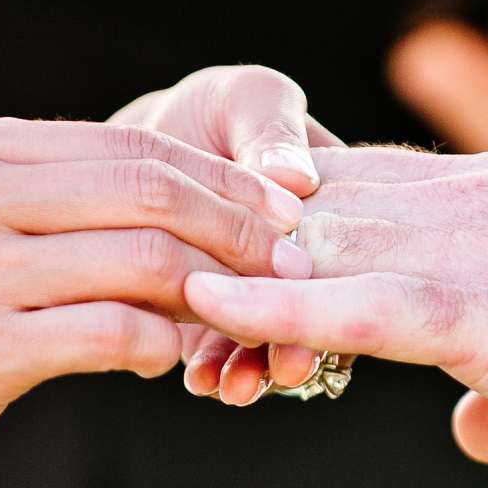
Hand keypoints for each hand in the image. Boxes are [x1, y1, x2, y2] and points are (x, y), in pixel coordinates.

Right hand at [0, 117, 311, 487]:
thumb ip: (68, 210)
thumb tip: (201, 215)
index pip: (134, 145)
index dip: (224, 180)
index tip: (285, 216)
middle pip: (150, 189)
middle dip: (242, 229)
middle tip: (295, 267)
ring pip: (143, 261)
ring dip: (217, 296)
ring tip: (247, 321)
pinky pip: (111, 336)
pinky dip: (163, 349)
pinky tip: (172, 363)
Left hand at [109, 65, 343, 404]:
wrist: (139, 149)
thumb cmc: (212, 115)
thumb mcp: (248, 101)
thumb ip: (270, 133)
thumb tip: (294, 176)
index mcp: (339, 209)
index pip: (347, 257)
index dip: (339, 289)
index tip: (321, 320)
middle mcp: (307, 260)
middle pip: (314, 309)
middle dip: (300, 342)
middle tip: (287, 367)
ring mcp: (259, 296)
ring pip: (267, 340)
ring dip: (256, 364)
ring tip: (234, 385)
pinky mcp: (213, 320)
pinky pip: (218, 350)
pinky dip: (210, 364)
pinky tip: (198, 377)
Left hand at [180, 146, 487, 466]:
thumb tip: (470, 433)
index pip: (355, 194)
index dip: (280, 232)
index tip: (216, 274)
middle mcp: (470, 204)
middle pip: (312, 209)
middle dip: (236, 258)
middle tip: (169, 314)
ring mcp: (473, 248)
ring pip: (316, 244)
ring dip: (236, 288)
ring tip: (167, 329)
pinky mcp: (486, 309)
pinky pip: (355, 297)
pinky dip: (276, 301)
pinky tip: (211, 308)